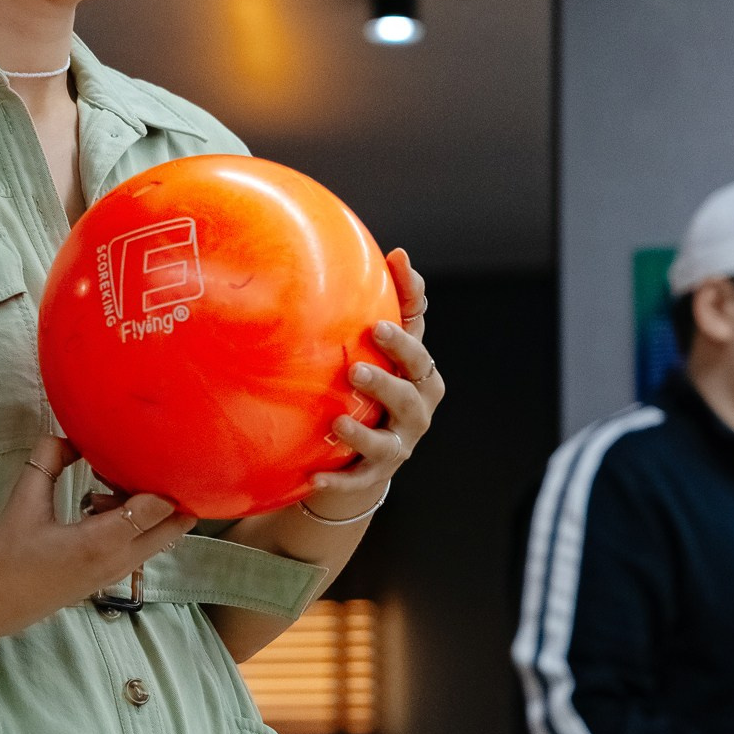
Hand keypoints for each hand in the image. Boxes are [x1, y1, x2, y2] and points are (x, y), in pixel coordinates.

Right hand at [0, 436, 194, 641]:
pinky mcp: (114, 576)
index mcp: (102, 541)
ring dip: (149, 508)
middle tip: (137, 467)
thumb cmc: (8, 556)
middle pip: (175, 525)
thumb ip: (48, 460)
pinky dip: (136, 522)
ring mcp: (120, 572)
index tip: (146, 453)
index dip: (160, 478)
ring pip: (161, 535)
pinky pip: (143, 544)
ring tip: (108, 485)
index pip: (158, 507)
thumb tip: (72, 436)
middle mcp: (121, 559)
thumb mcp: (23, 500)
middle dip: (166, 492)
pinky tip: (98, 506)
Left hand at [305, 249, 444, 517]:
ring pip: (387, 440)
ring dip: (364, 431)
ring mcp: (398, 446)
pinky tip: (313, 475)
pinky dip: (338, 479)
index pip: (418, 353)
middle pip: (411, 393)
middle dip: (387, 380)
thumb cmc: (374, 389)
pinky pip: (358, 479)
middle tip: (356, 367)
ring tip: (337, 419)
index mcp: (419, 377)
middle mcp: (416, 411)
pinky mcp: (375, 475)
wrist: (364, 455)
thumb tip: (399, 253)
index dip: (403, 336)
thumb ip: (395, 307)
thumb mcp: (383, 351)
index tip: (377, 323)